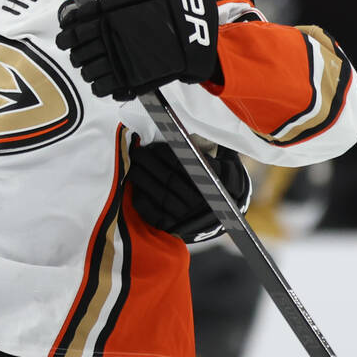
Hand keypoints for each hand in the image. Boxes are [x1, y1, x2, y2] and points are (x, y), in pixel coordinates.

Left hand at [56, 0, 219, 99]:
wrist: (189, 23)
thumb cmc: (160, 3)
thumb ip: (101, 6)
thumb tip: (78, 16)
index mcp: (102, 18)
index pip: (70, 32)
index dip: (66, 38)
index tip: (67, 39)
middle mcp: (106, 38)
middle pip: (77, 53)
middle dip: (77, 55)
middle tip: (82, 55)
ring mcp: (117, 59)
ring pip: (87, 72)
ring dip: (88, 70)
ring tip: (95, 68)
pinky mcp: (129, 77)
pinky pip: (101, 87)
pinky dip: (100, 85)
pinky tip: (105, 80)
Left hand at [129, 142, 251, 242]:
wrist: (224, 215)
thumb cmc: (217, 180)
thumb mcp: (224, 164)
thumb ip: (208, 149)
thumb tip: (183, 128)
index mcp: (212, 183)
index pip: (182, 164)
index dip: (163, 154)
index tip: (150, 145)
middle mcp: (201, 202)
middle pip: (168, 178)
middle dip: (147, 163)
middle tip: (136, 152)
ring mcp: (187, 217)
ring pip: (159, 195)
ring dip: (140, 179)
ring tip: (132, 166)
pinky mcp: (174, 228)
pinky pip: (154, 214)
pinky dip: (141, 200)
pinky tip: (135, 188)